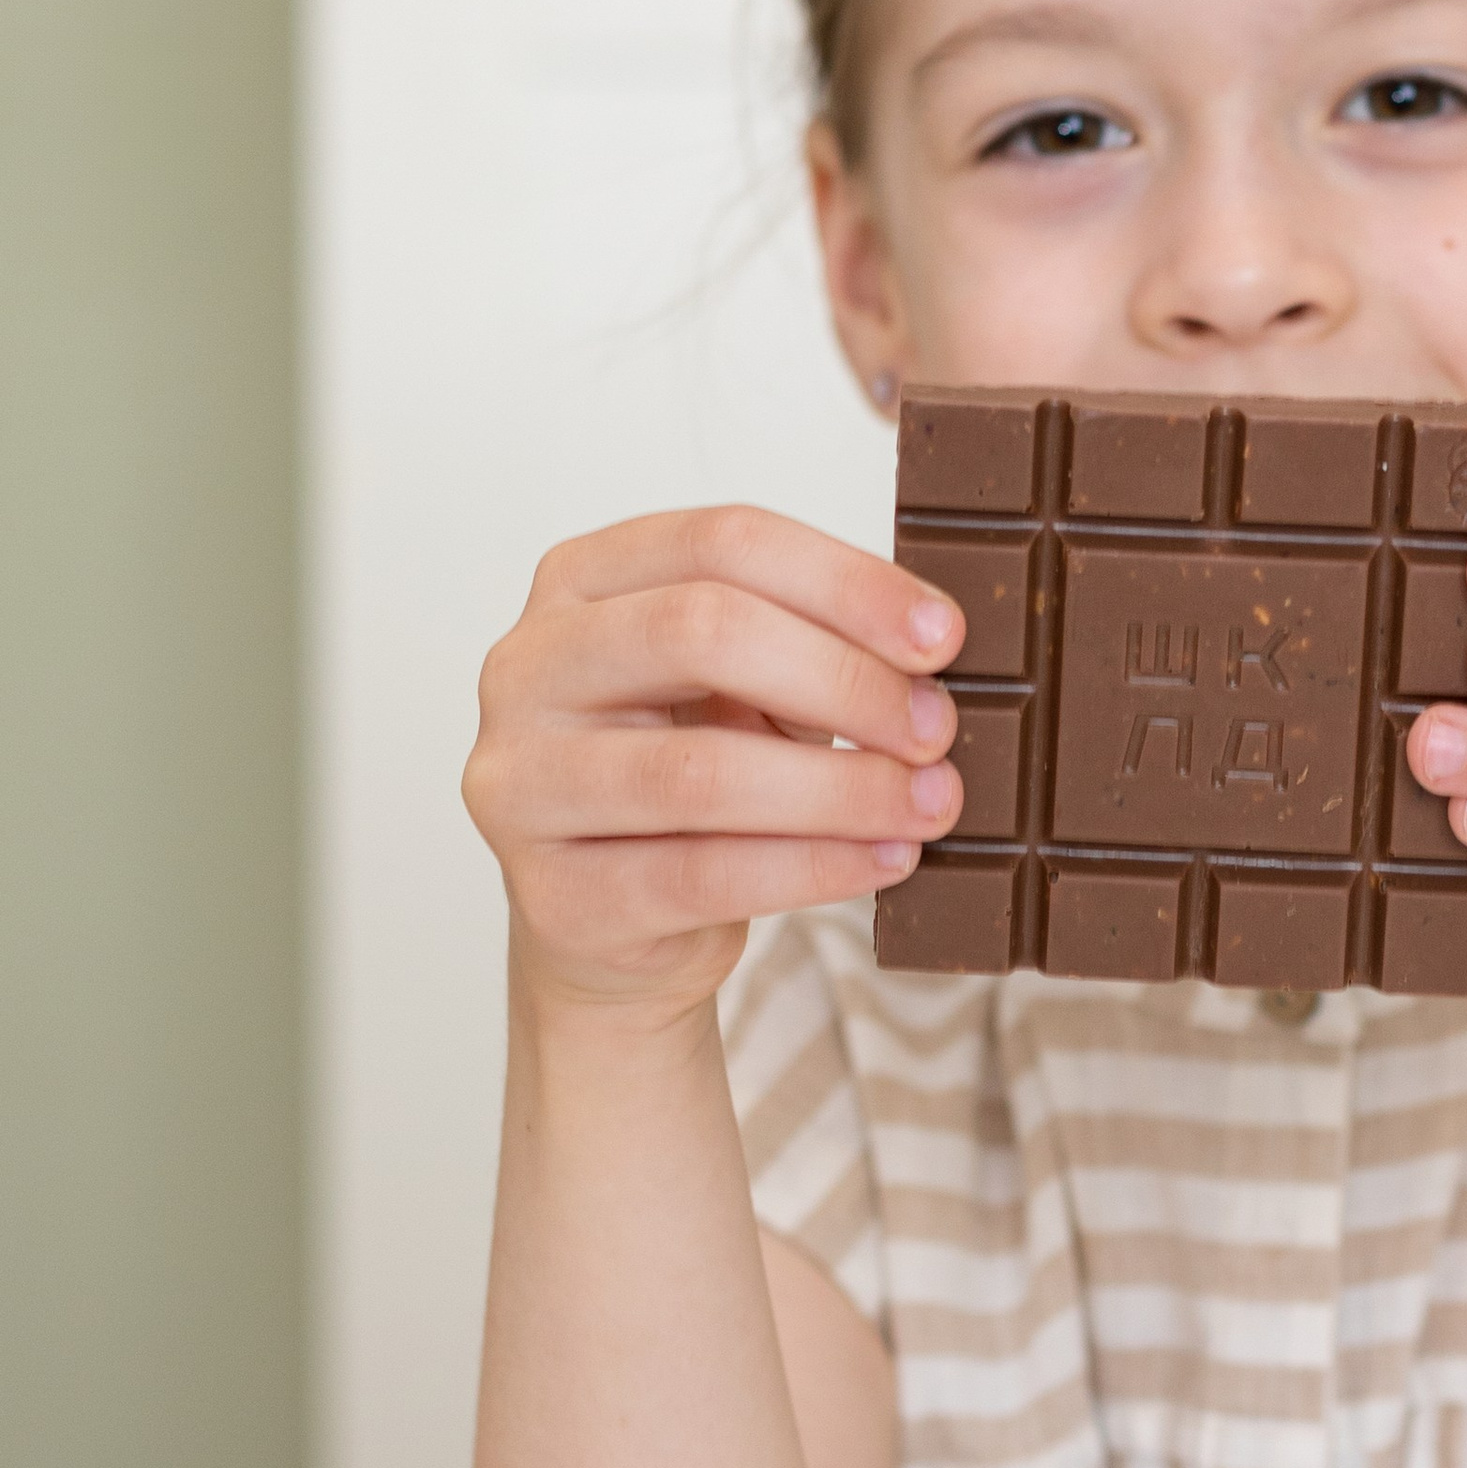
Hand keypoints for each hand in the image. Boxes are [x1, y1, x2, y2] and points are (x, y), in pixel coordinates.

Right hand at [464, 506, 964, 1019]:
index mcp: (582, 582)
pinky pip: (702, 876)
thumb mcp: (738, 686)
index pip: (721, 542)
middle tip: (936, 726)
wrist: (608, 924)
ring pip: (701, 771)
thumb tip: (935, 652)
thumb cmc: (685, 778)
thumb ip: (809, 646)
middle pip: (701, 632)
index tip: (942, 637)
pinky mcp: (555, 894)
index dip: (846, 583)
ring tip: (931, 802)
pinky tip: (883, 859)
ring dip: (842, 788)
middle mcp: (530, 667)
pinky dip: (812, 867)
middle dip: (845, 679)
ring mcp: (524, 784)